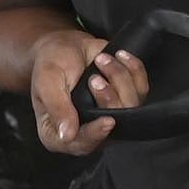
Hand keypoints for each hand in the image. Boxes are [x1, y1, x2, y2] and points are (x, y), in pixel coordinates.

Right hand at [29, 29, 149, 155]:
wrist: (66, 44)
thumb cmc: (52, 63)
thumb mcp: (46, 81)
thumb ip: (57, 107)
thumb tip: (67, 135)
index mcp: (59, 132)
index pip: (81, 144)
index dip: (96, 135)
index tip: (108, 121)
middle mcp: (87, 129)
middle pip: (112, 130)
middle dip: (108, 99)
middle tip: (95, 78)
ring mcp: (109, 115)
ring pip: (130, 107)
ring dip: (119, 78)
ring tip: (101, 59)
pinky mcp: (126, 98)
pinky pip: (141, 89)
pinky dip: (133, 70)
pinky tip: (119, 57)